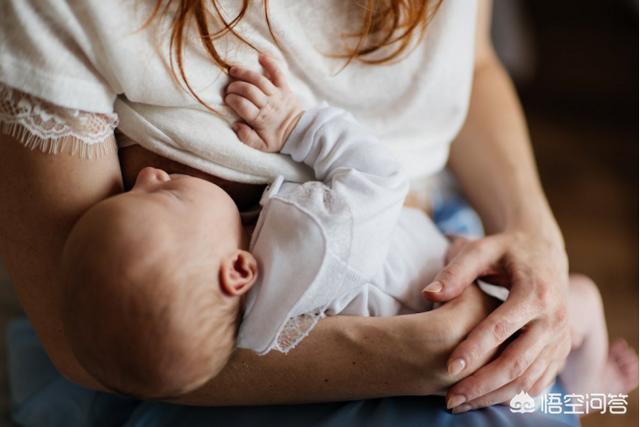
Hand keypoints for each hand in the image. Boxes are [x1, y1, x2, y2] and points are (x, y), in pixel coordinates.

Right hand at [225, 54, 303, 151]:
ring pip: (259, 79)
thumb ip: (246, 138)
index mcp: (261, 119)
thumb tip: (236, 125)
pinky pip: (278, 73)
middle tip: (229, 88)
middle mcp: (269, 104)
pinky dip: (270, 63)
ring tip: (233, 70)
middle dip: (235, 86)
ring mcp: (277, 94)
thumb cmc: (277, 138)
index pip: (242, 105)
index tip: (227, 99)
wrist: (299, 132)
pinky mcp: (285, 88)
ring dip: (244, 73)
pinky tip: (260, 57)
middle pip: (248, 90)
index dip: (231, 99)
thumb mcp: (262, 146)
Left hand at [422, 230, 571, 411]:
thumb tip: (429, 294)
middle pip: (517, 362)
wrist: (545, 252)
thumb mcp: (482, 249)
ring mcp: (561, 338)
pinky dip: (514, 396)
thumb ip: (456, 271)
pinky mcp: (560, 350)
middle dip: (482, 385)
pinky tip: (485, 401)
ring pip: (529, 379)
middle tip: (451, 400)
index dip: (475, 349)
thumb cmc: (506, 250)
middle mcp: (554, 319)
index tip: (449, 367)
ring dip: (495, 396)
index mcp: (535, 293)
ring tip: (461, 404)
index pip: (501, 328)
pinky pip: (540, 381)